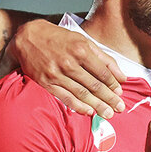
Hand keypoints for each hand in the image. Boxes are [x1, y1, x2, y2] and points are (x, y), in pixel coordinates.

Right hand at [10, 20, 125, 117]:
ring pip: (81, 93)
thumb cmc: (58, 38)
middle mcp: (69, 63)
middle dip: (109, 98)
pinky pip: (65, 97)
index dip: (113, 85)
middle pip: (94, 85)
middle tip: (119, 108)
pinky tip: (89, 111)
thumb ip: (103, 58)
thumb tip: (121, 76)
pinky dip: (78, 106)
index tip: (120, 93)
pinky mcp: (46, 83)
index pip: (102, 72)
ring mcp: (57, 74)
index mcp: (81, 50)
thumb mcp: (83, 40)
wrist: (28, 37)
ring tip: (108, 114)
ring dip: (97, 105)